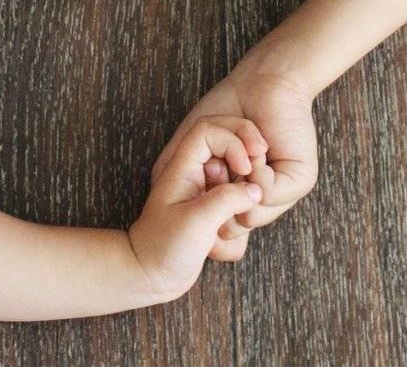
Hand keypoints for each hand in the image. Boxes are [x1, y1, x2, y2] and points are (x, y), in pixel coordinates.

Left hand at [128, 116, 265, 303]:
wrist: (150, 276)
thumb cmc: (164, 247)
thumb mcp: (196, 222)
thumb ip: (227, 200)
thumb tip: (256, 190)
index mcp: (184, 166)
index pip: (211, 131)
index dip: (233, 143)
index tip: (246, 169)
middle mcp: (196, 175)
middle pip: (229, 153)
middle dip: (243, 178)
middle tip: (248, 201)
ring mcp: (206, 193)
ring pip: (238, 183)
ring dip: (241, 208)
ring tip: (222, 232)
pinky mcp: (214, 213)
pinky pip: (238, 207)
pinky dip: (238, 227)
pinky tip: (219, 245)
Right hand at [152, 56, 317, 261]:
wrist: (261, 81)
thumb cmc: (225, 109)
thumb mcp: (191, 148)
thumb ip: (186, 183)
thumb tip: (190, 222)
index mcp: (239, 193)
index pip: (221, 229)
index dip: (205, 206)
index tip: (204, 173)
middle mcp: (261, 197)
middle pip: (235, 227)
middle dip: (220, 195)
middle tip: (221, 163)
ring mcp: (282, 191)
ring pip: (252, 214)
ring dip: (239, 179)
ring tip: (242, 154)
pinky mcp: (299, 181)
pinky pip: (268, 194)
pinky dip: (256, 171)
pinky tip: (259, 149)